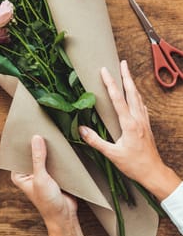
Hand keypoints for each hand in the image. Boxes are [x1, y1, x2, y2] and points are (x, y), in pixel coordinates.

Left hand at [11, 135, 88, 235]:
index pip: (19, 153)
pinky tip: (60, 143)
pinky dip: (57, 153)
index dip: (23, 142)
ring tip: (52, 132)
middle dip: (37, 142)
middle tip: (42, 125)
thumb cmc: (48, 202)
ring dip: (48, 147)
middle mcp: (29, 172)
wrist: (65, 215)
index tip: (28, 127)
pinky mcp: (54, 172)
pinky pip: (53, 159)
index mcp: (19, 174)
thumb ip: (38, 159)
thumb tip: (36, 138)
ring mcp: (42, 171)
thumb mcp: (41, 179)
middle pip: (32, 152)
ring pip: (43, 154)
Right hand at [79, 60, 180, 200]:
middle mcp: (138, 119)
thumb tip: (81, 130)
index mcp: (129, 124)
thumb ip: (96, 141)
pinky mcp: (147, 125)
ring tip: (128, 74)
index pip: (118, 98)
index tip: (104, 71)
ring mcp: (144, 121)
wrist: (153, 171)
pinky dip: (137, 96)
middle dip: (126, 76)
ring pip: (138, 97)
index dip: (110, 83)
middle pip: (132, 92)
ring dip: (132, 84)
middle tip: (123, 63)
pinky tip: (136, 95)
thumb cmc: (134, 164)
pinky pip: (142, 105)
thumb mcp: (112, 154)